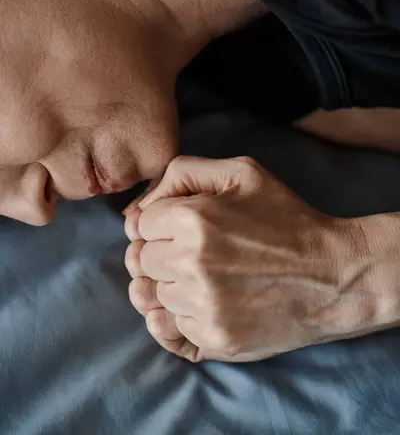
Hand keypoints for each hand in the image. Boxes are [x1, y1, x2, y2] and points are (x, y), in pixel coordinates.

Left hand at [124, 156, 396, 361]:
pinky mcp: (214, 340)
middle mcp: (191, 265)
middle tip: (193, 251)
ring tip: (198, 277)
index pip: (139, 223)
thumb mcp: (242, 172)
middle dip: (161, 252)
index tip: (183, 226)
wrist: (333, 275)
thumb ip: (183, 172)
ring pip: (149, 296)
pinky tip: (200, 303)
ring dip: (167, 285)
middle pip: (140, 260)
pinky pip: (167, 330)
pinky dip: (177, 317)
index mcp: (193, 219)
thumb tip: (136, 209)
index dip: (161, 221)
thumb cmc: (285, 217)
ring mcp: (202, 307)